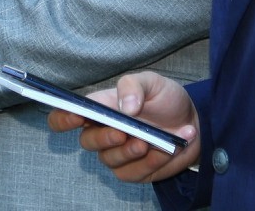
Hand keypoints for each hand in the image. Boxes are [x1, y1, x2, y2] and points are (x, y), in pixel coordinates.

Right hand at [48, 72, 200, 182]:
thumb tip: (125, 106)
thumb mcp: (153, 82)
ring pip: (109, 159)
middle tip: (123, 132)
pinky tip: (167, 149)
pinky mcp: (132, 171)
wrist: (191, 121)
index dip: (63, 117)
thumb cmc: (164, 99)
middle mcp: (103, 132)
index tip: (76, 116)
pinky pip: (133, 172)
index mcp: (100, 108)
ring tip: (153, 141)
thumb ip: (134, 86)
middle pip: (87, 141)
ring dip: (131, 151)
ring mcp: (116, 154)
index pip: (66, 114)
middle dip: (104, 137)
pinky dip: (151, 161)